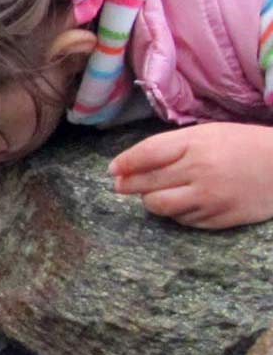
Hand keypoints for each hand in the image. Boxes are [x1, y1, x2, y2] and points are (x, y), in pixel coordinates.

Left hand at [110, 123, 272, 228]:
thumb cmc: (241, 145)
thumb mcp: (206, 134)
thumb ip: (170, 147)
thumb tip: (129, 164)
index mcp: (196, 144)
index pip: (147, 155)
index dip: (124, 163)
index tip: (112, 170)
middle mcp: (200, 172)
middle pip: (148, 183)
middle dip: (128, 185)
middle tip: (121, 185)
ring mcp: (210, 198)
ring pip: (160, 206)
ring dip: (150, 201)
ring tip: (153, 194)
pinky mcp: (220, 218)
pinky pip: (183, 220)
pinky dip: (176, 213)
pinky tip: (182, 202)